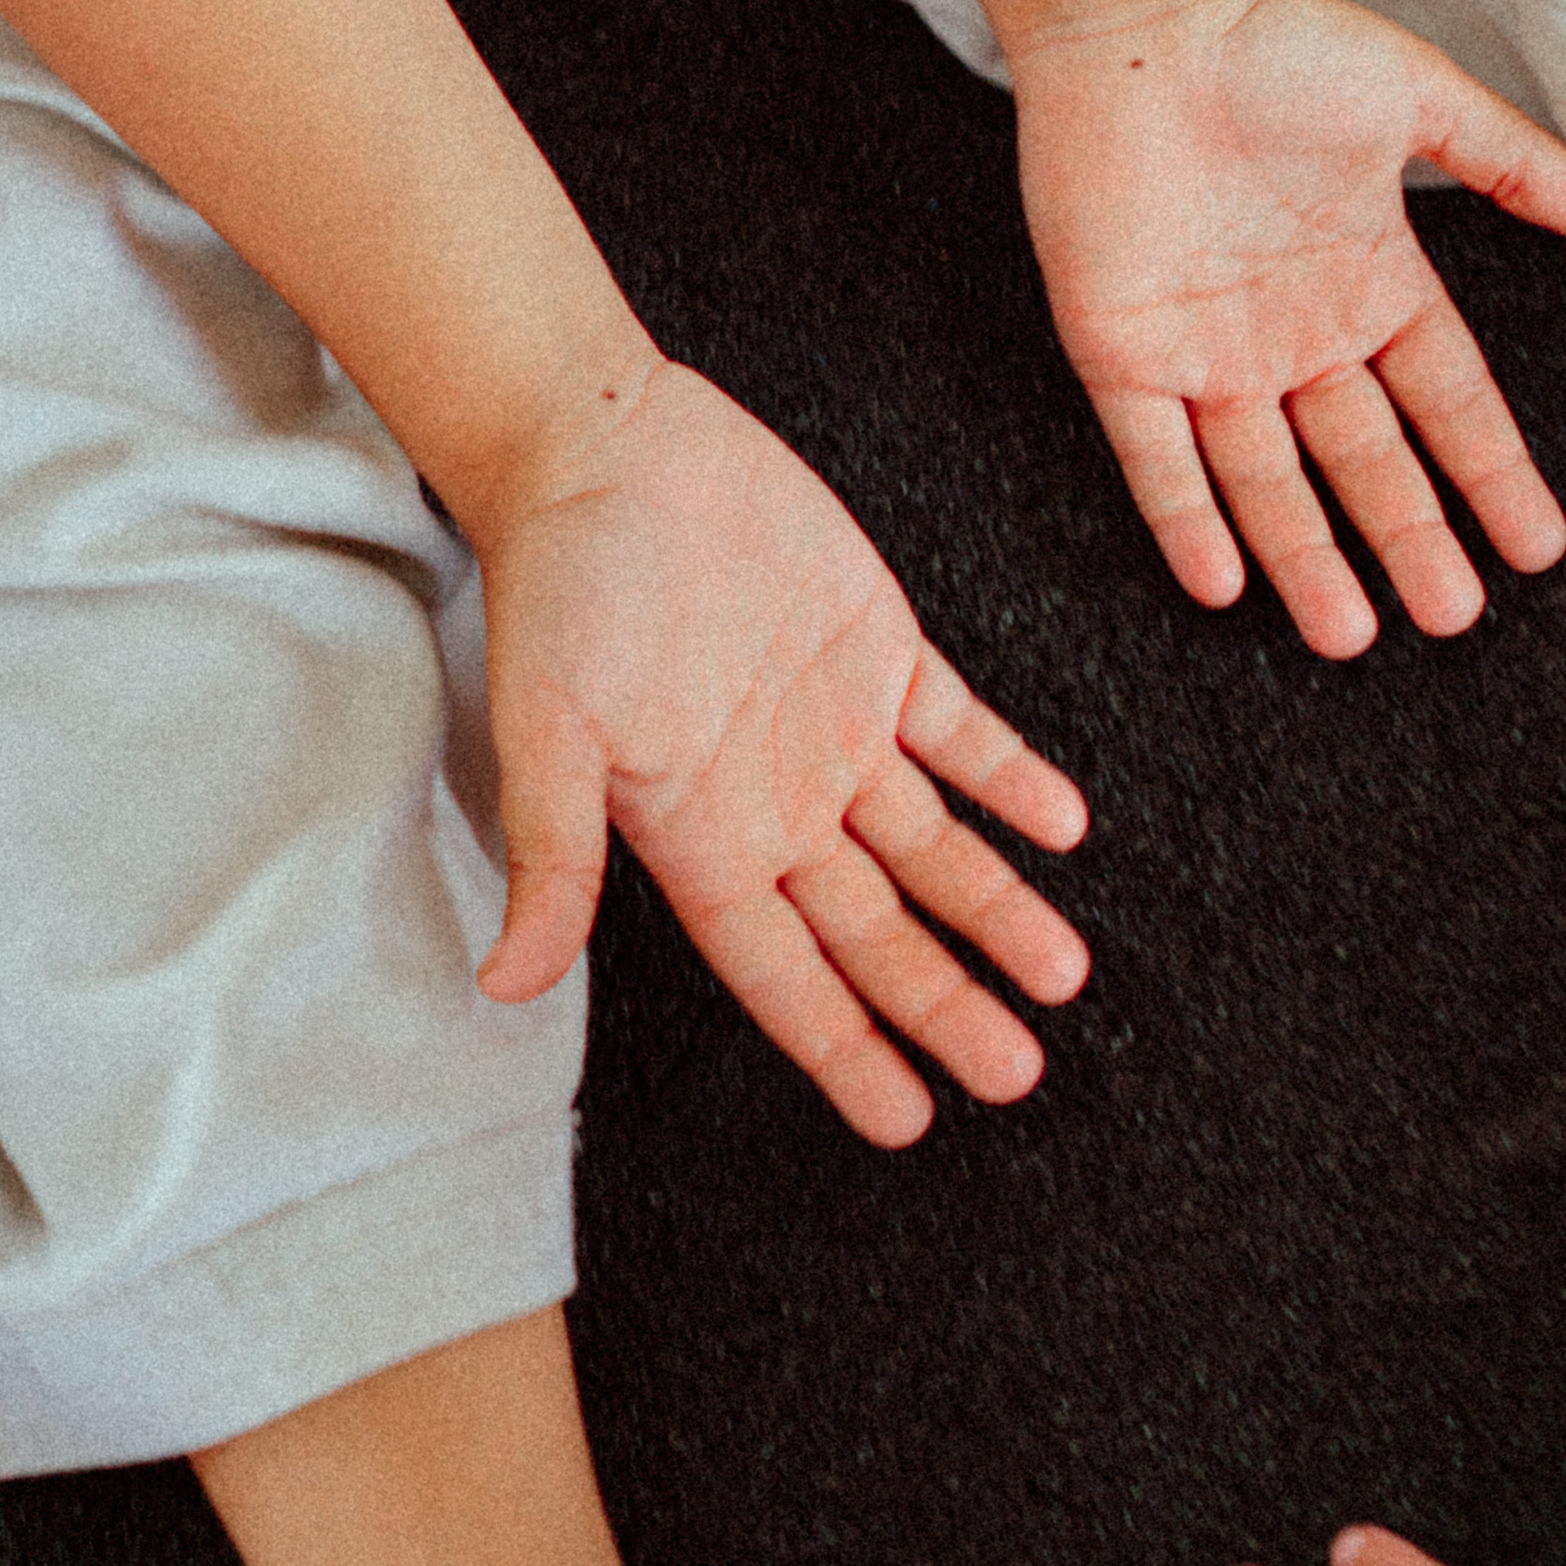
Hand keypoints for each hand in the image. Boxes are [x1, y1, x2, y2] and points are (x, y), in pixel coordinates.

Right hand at [470, 357, 1088, 1143]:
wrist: (602, 446)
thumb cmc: (561, 588)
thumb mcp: (548, 734)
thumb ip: (554, 860)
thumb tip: (504, 985)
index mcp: (700, 838)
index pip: (789, 974)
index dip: (848, 1048)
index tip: (909, 1120)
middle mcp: (775, 801)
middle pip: (876, 930)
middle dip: (945, 1003)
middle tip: (1018, 1071)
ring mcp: (833, 728)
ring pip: (934, 848)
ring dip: (995, 907)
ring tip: (1062, 973)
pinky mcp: (877, 649)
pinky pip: (961, 733)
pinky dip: (1012, 779)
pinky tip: (1062, 826)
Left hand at [1010, 0, 1565, 654]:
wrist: (1141, 19)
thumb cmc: (1275, 40)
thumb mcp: (1417, 98)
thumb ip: (1510, 163)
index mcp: (1368, 280)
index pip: (1446, 401)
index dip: (1491, 473)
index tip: (1538, 547)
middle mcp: (1292, 333)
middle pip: (1363, 460)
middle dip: (1407, 539)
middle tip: (1451, 616)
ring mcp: (1207, 350)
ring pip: (1264, 481)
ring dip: (1304, 558)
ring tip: (1348, 636)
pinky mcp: (1121, 351)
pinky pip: (1155, 456)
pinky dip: (1185, 517)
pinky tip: (1224, 583)